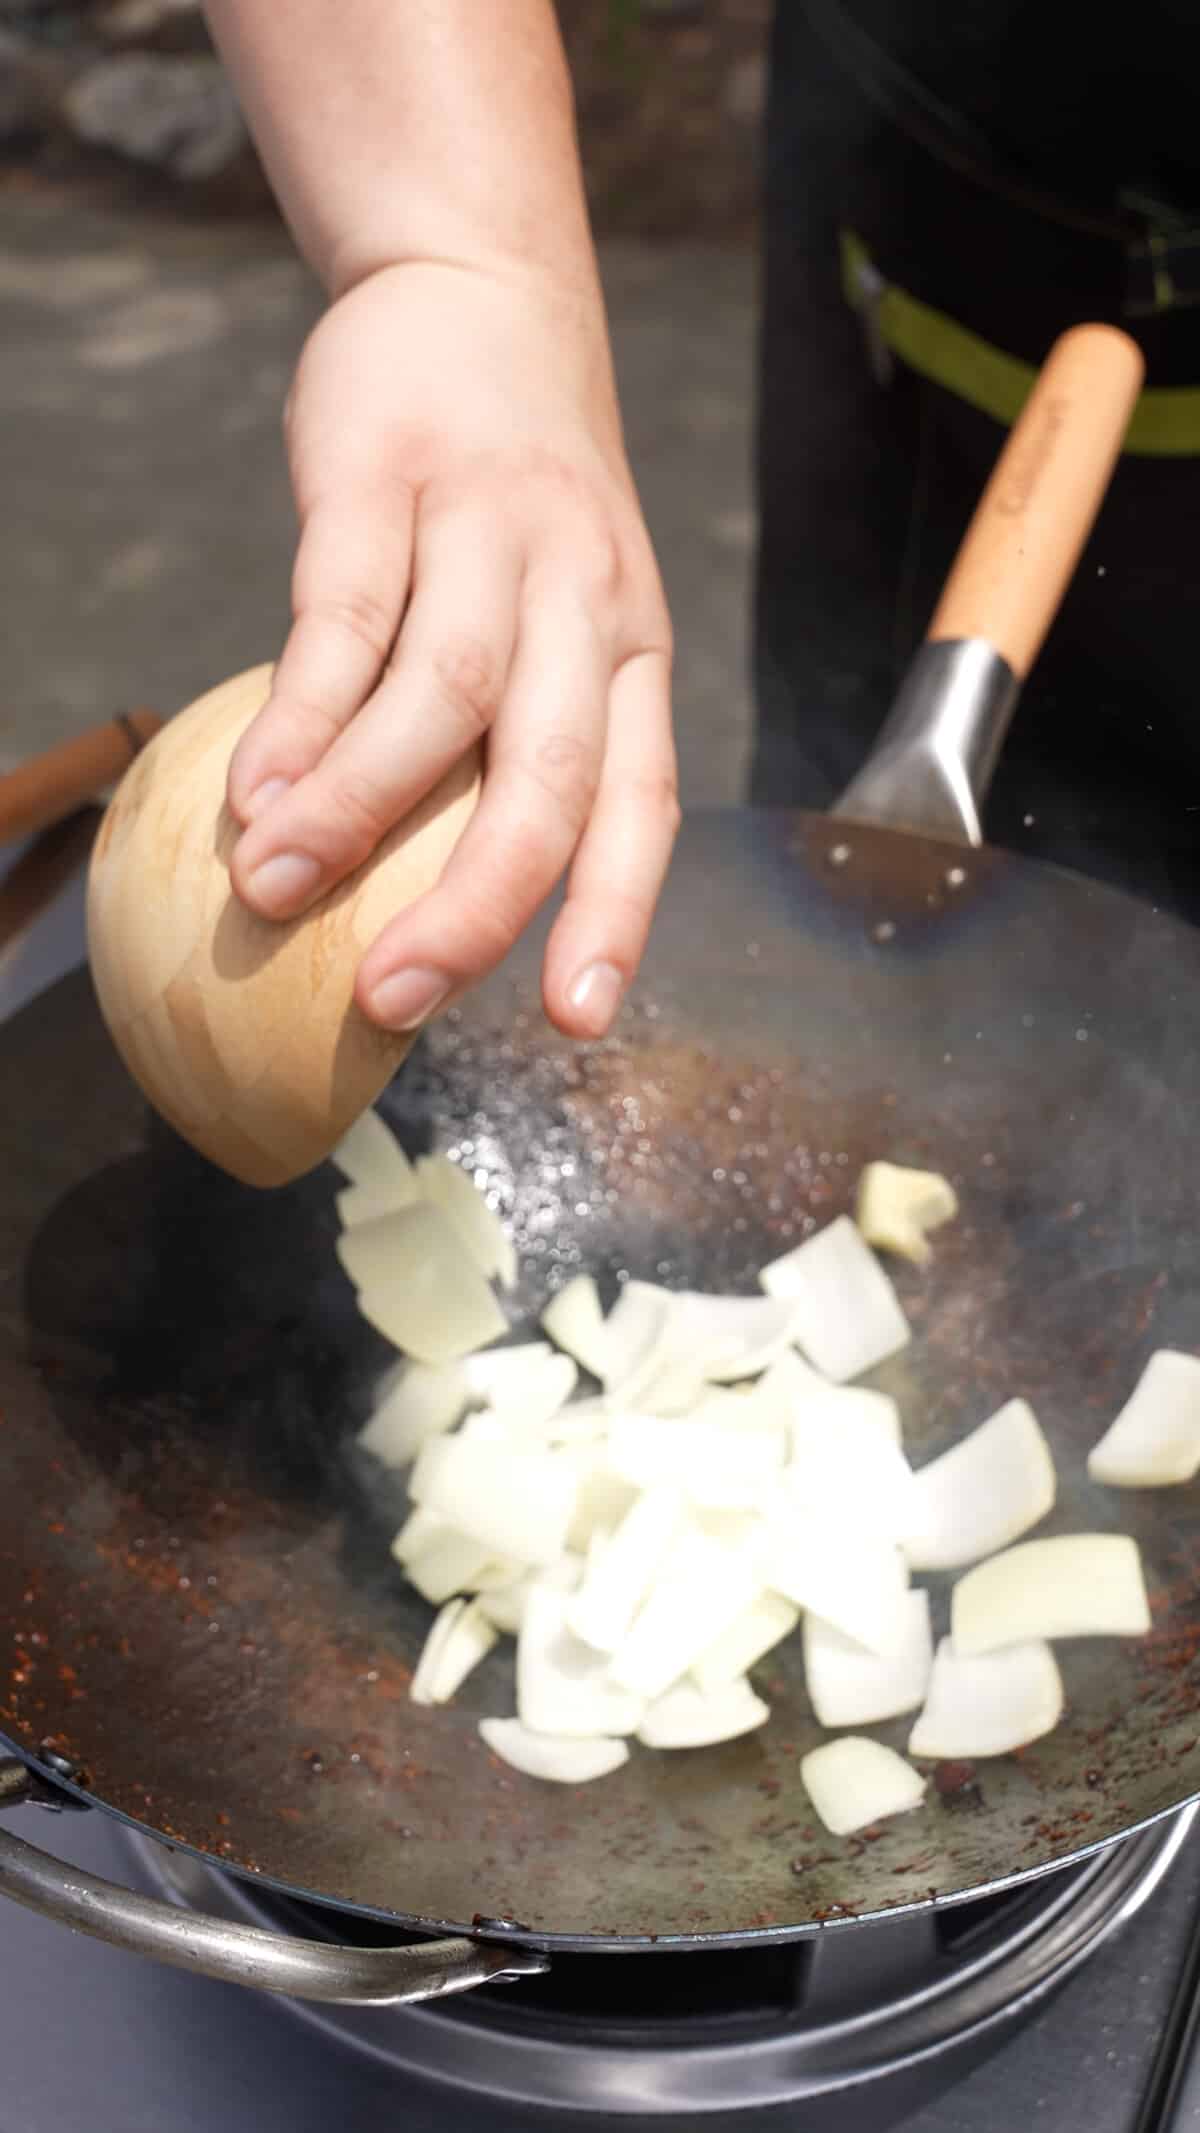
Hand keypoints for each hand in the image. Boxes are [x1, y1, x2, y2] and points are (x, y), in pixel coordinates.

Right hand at [225, 259, 677, 1039]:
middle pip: (549, 779)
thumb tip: (416, 893)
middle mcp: (581, 605)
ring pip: (440, 699)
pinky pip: (346, 614)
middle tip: (390, 999)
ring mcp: (488, 537)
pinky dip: (300, 712)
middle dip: (474, 903)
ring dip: (354, 810)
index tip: (576, 1021)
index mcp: (629, 656)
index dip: (614, 917)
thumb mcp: (558, 610)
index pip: (642, 806)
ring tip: (273, 892)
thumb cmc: (514, 500)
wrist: (480, 292)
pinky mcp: (387, 480)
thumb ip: (502, 735)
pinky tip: (254, 789)